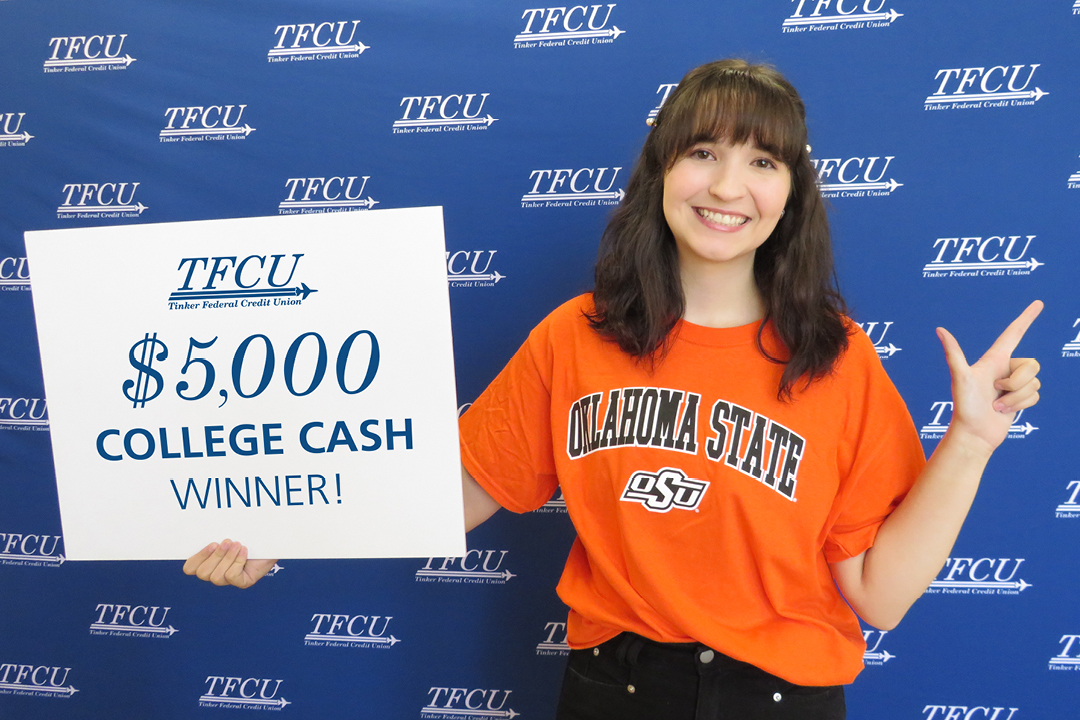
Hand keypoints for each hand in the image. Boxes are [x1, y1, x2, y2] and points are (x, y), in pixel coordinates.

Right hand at [182, 539, 277, 588]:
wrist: (271, 540)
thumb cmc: (248, 534)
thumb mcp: (230, 531)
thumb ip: (215, 532)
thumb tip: (205, 525)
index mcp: (209, 561)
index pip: (190, 568)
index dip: (197, 558)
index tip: (212, 543)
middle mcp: (216, 573)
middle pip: (203, 573)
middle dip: (215, 556)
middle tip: (227, 541)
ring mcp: (229, 580)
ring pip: (217, 577)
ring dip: (228, 558)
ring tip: (237, 544)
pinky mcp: (242, 583)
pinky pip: (232, 577)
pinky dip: (238, 562)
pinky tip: (245, 551)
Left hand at [937, 301, 1042, 452]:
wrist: (973, 433)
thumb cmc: (964, 406)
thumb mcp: (960, 377)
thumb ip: (954, 354)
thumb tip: (939, 329)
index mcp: (993, 359)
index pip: (1013, 333)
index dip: (1026, 318)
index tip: (1038, 303)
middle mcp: (1004, 368)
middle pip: (1032, 365)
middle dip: (1016, 383)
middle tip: (995, 392)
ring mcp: (1013, 384)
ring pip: (1034, 383)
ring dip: (1016, 398)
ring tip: (996, 405)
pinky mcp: (1020, 398)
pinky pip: (1036, 395)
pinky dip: (1021, 406)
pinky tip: (1003, 411)